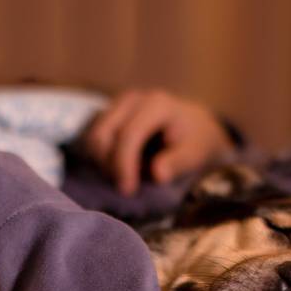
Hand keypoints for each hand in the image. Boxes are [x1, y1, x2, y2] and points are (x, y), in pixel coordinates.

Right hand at [83, 89, 232, 195]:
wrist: (195, 125)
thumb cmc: (196, 141)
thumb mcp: (195, 154)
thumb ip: (177, 163)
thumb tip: (158, 175)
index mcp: (156, 105)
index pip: (129, 135)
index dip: (124, 164)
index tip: (128, 190)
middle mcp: (132, 99)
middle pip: (102, 135)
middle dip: (110, 166)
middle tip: (127, 187)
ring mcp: (118, 104)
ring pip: (93, 138)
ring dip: (104, 164)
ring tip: (127, 176)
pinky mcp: (110, 114)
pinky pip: (94, 140)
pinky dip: (102, 159)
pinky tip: (122, 168)